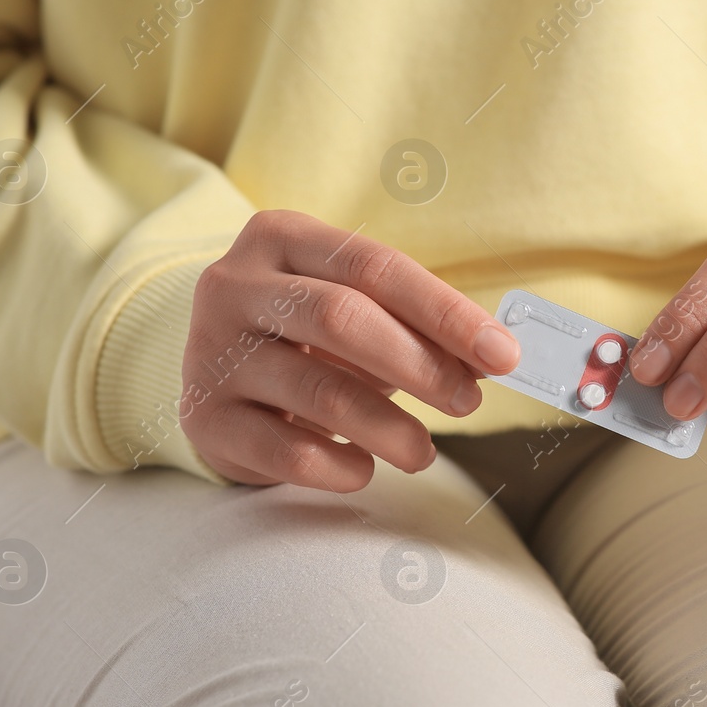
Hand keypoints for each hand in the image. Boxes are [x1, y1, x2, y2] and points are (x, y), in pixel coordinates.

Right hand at [181, 210, 519, 490]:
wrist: (217, 377)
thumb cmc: (307, 338)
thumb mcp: (358, 313)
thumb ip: (417, 327)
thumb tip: (490, 358)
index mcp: (281, 238)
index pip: (375, 266)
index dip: (445, 312)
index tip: (503, 354)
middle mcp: (234, 285)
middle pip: (341, 317)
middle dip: (420, 365)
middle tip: (467, 402)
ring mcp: (211, 351)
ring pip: (318, 391)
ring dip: (389, 429)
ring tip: (422, 452)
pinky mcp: (204, 418)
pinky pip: (287, 451)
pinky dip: (341, 466)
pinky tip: (364, 468)